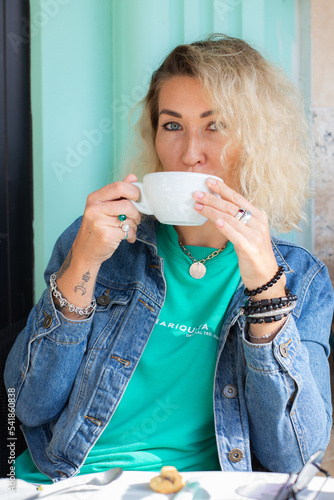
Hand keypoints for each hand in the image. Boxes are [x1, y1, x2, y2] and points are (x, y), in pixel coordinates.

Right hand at [72, 174, 140, 267]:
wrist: (85, 251)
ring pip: (129, 218)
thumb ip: (118, 192)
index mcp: (94, 198)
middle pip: (127, 204)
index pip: (119, 186)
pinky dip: (131, 235)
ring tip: (128, 228)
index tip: (137, 198)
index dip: (133, 191)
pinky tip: (126, 238)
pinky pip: (127, 232)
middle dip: (136, 212)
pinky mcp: (106, 236)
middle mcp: (94, 208)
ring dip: (134, 225)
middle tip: (135, 218)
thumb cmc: (97, 227)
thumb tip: (132, 177)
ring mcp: (99, 222)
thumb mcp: (104, 207)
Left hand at [193, 178, 285, 296]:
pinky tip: (216, 222)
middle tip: (196, 194)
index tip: (208, 181)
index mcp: (258, 215)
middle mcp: (257, 223)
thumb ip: (237, 219)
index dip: (222, 189)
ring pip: (230, 219)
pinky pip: (236, 235)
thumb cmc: (254, 252)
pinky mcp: (250, 248)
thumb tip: (218, 207)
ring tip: (197, 206)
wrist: (266, 275)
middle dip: (212, 199)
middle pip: (231, 206)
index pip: (238, 198)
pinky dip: (226, 227)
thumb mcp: (248, 231)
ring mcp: (255, 235)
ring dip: (212, 211)